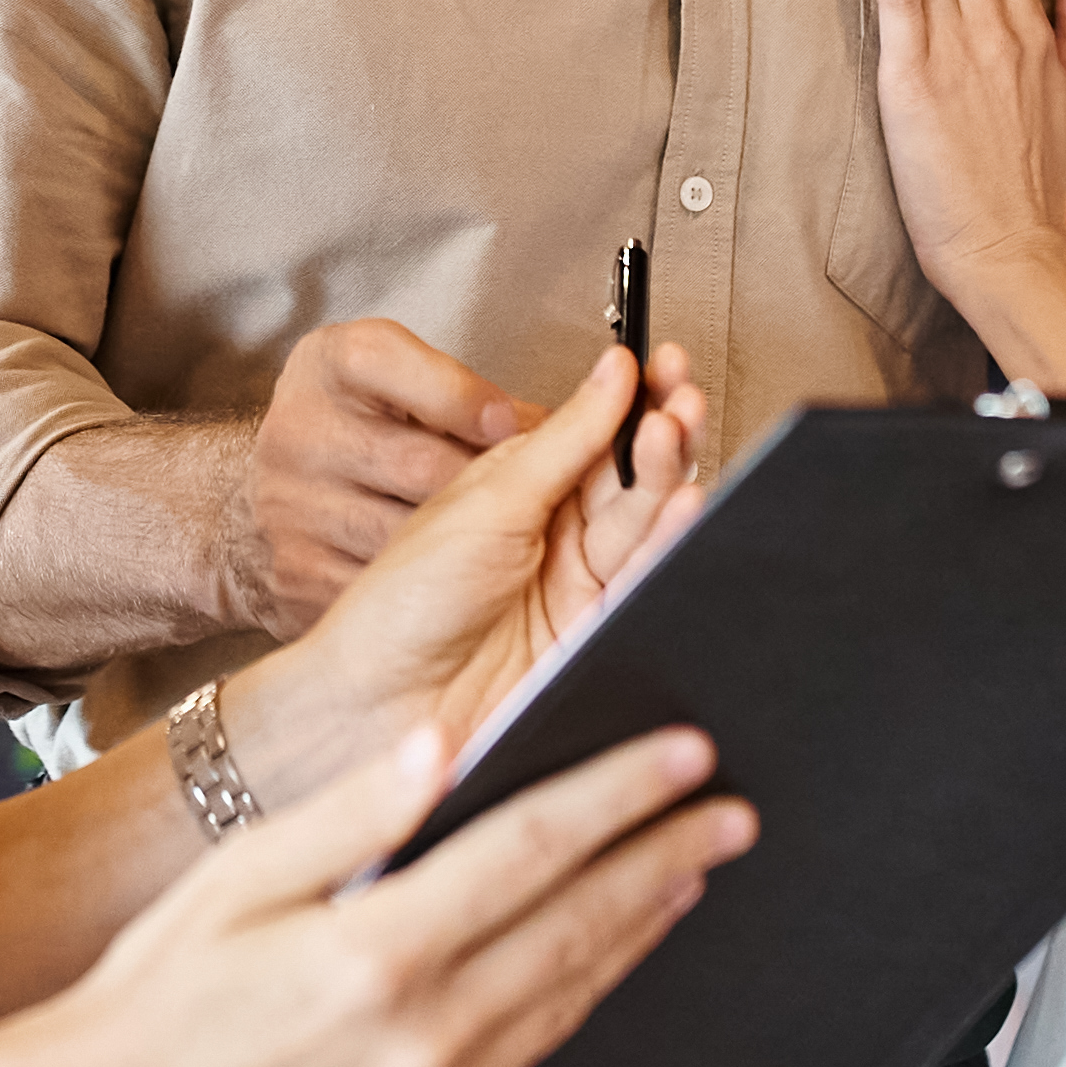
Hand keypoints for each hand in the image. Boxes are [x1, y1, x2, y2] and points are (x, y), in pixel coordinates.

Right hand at [21, 717, 750, 1066]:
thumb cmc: (163, 983)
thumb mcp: (241, 876)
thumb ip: (353, 811)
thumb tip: (446, 742)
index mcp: (372, 956)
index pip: (529, 852)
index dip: (615, 796)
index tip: (683, 752)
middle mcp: (420, 1039)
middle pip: (575, 927)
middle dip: (662, 859)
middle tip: (731, 811)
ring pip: (568, 997)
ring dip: (637, 928)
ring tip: (690, 871)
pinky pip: (530, 1055)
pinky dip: (577, 994)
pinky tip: (602, 952)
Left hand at [254, 340, 711, 793]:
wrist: (382, 701)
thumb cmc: (405, 602)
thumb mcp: (489, 499)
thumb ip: (565, 439)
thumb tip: (615, 373)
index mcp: (523, 489)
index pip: (597, 433)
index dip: (636, 399)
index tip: (664, 365)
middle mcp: (557, 534)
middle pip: (633, 475)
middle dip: (665, 432)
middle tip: (682, 398)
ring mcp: (579, 584)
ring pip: (646, 522)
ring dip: (670, 477)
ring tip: (678, 435)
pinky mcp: (596, 632)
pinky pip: (644, 578)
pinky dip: (668, 540)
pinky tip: (683, 503)